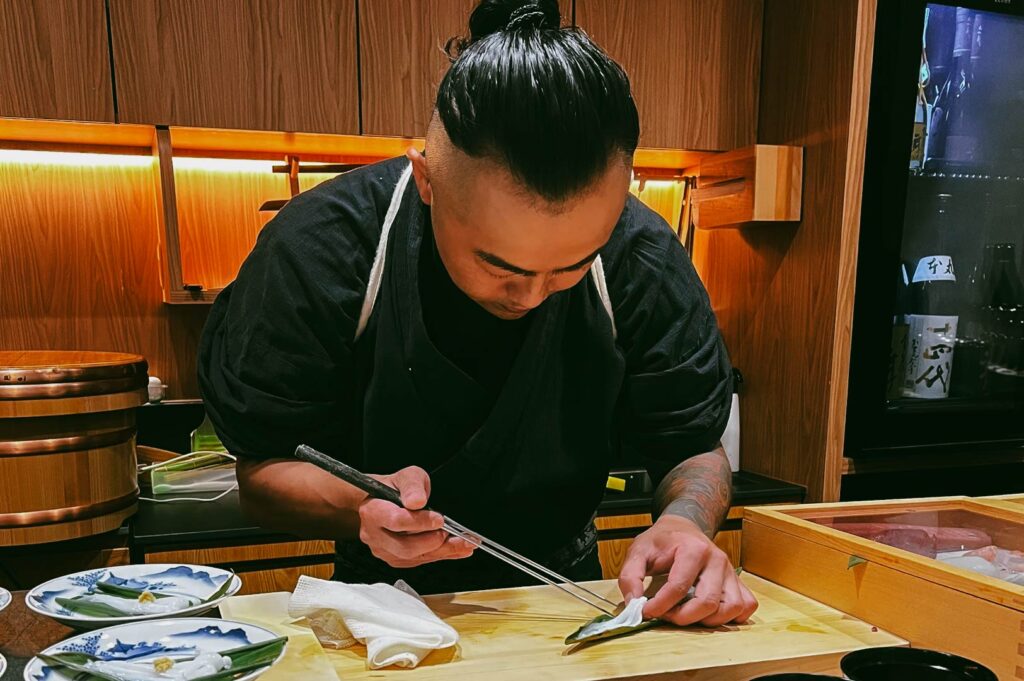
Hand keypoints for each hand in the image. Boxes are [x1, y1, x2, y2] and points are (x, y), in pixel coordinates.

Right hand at [357, 466, 475, 567]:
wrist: (382, 501)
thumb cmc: (394, 488)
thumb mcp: (406, 476)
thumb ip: (412, 486)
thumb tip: (417, 501)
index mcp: (373, 511)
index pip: (396, 521)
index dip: (420, 522)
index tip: (439, 519)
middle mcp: (374, 534)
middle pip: (405, 547)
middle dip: (434, 541)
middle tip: (453, 532)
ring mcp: (384, 550)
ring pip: (414, 558)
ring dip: (442, 551)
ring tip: (464, 543)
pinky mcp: (395, 559)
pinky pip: (419, 562)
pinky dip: (441, 555)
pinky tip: (457, 549)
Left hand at [618, 515, 757, 626]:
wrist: (683, 528)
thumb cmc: (662, 541)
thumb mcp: (639, 551)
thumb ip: (630, 576)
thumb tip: (634, 603)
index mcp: (693, 548)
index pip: (679, 586)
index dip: (660, 605)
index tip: (646, 611)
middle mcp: (717, 559)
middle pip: (707, 602)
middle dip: (683, 617)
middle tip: (666, 615)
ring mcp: (730, 571)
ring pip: (730, 608)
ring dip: (707, 620)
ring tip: (687, 614)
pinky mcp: (738, 582)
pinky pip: (745, 606)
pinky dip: (730, 617)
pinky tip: (710, 614)